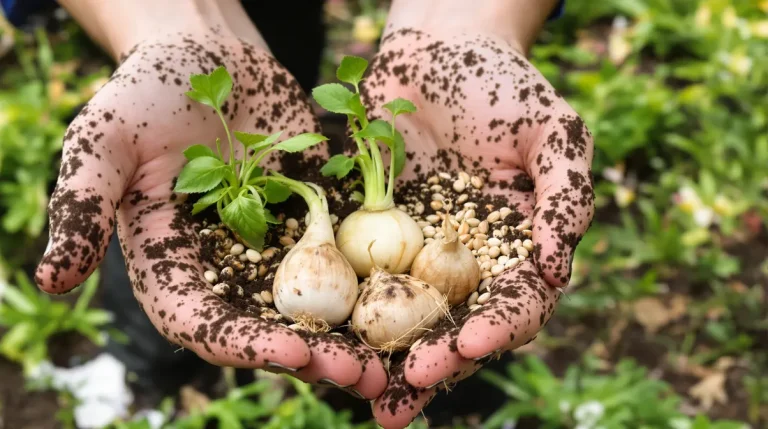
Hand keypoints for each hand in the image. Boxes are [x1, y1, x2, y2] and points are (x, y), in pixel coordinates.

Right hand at [33, 31, 386, 398]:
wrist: (207, 55)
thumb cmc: (147, 93)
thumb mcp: (106, 141)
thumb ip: (82, 205)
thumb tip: (50, 280)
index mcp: (173, 268)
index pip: (203, 323)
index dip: (243, 344)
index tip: (291, 351)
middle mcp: (226, 273)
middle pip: (269, 331)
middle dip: (313, 356)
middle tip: (361, 373)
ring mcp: (274, 253)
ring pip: (316, 309)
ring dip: (354, 338)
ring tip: (397, 359)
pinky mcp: (316, 226)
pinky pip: (350, 261)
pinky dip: (377, 286)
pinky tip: (416, 299)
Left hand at [361, 26, 594, 426]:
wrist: (436, 52)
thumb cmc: (504, 88)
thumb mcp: (553, 134)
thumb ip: (564, 197)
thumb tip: (555, 265)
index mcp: (514, 252)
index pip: (514, 304)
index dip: (499, 327)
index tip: (475, 341)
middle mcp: (465, 266)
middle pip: (457, 328)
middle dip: (440, 361)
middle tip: (414, 381)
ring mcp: (414, 257)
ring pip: (405, 320)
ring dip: (390, 361)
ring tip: (372, 397)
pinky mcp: (368, 241)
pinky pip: (355, 283)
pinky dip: (345, 317)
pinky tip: (327, 345)